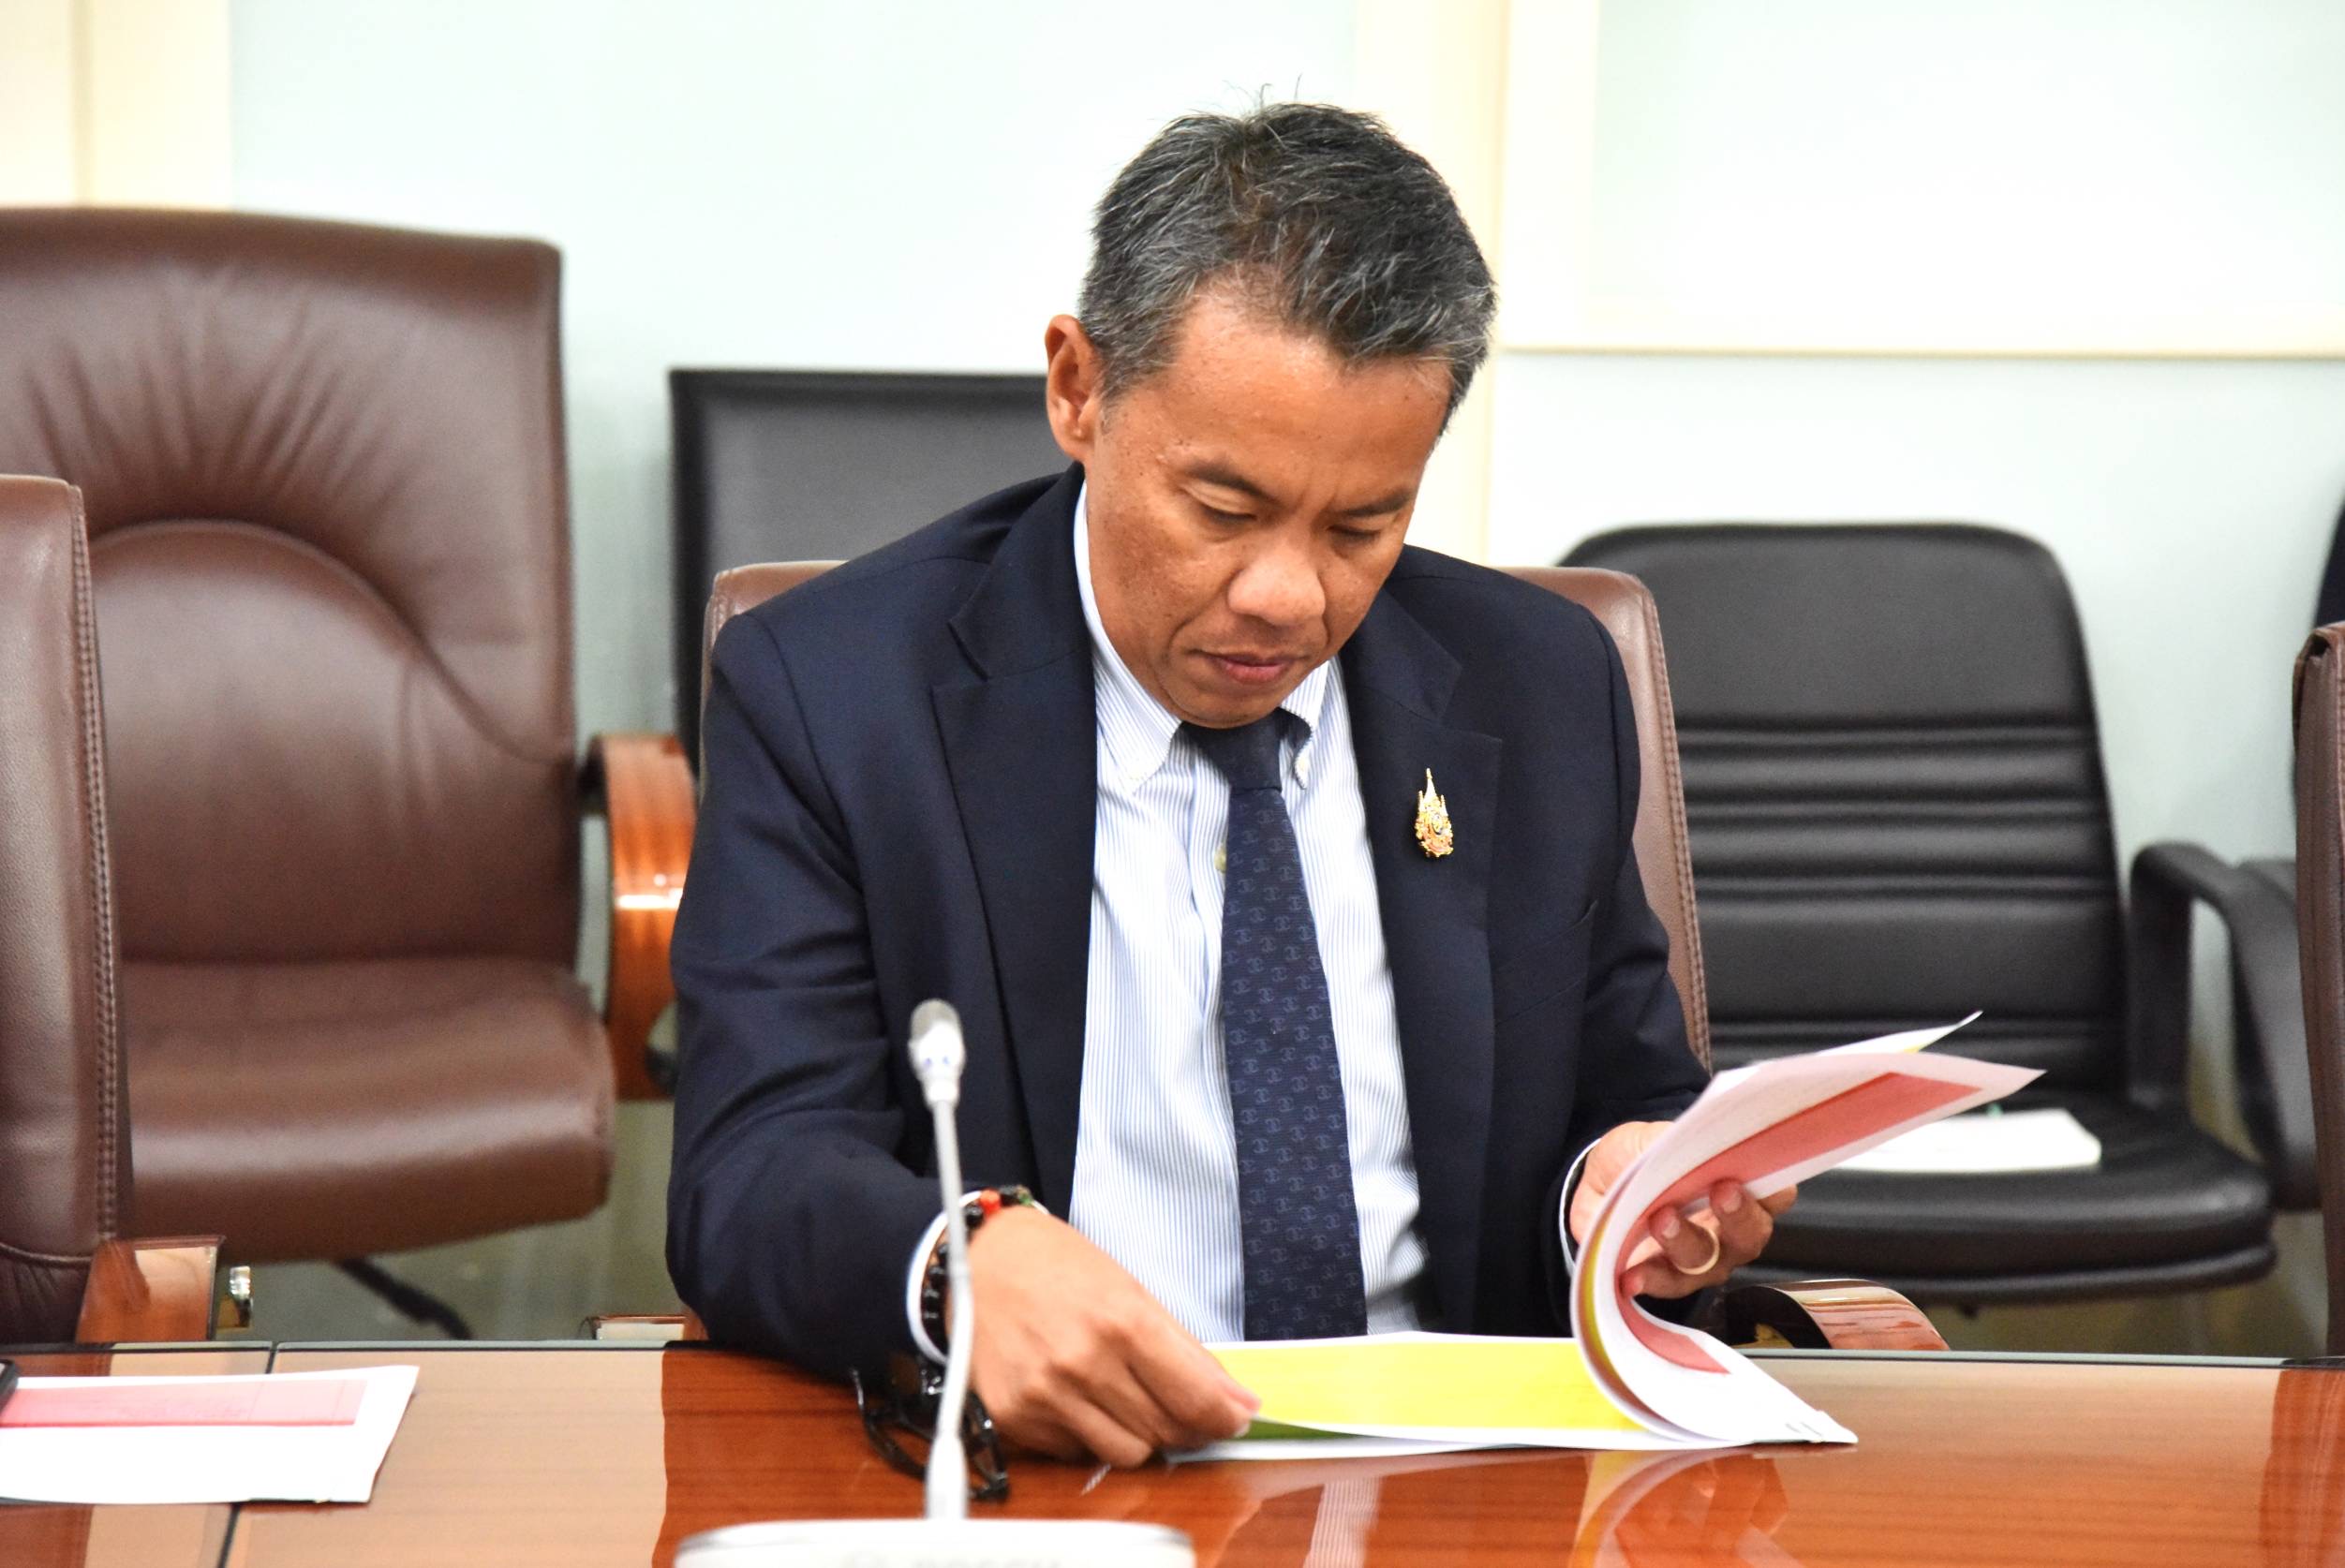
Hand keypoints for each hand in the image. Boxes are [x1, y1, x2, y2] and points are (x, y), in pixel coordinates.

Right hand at [962, 1207, 1258, 1466]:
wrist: (979, 1261)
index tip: (1235, 1419)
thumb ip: (1187, 1353)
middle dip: (1183, 1423)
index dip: (1225, 1417)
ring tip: (1122, 1395)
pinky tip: (1077, 1396)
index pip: (1196, 1399)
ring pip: (1126, 1454)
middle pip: (1165, 1432)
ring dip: (1137, 1434)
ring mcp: (1046, 1396)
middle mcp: (1083, 1363)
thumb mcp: (1131, 1291)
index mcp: (1121, 1321)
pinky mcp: (1015, 1419)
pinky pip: (1077, 1453)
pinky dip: (1089, 1434)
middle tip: (1176, 1401)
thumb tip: (1239, 1404)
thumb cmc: (1059, 1268)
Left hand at [1567, 1120, 1795, 1298]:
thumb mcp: (1648, 1139)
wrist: (1592, 1190)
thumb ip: (1676, 1142)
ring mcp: (1703, 1261)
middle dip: (1740, 1215)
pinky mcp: (1668, 1280)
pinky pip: (1666, 1285)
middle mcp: (1730, 1231)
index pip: (1776, 1193)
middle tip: (1722, 1193)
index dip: (1771, 1186)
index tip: (1752, 1172)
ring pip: (1707, 1261)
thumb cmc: (1635, 1161)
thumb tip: (1698, 1141)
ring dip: (1684, 1240)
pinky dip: (1650, 1279)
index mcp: (1739, 1190)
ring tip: (1660, 1220)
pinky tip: (1632, 1275)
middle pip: (1751, 1234)